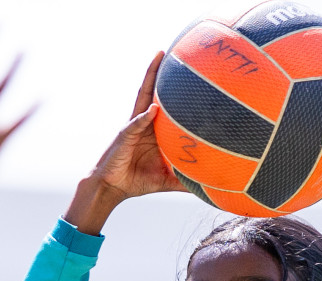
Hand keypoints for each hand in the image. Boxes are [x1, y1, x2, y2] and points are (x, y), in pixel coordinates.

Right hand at [64, 52, 186, 234]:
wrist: (112, 188)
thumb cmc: (137, 181)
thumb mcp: (166, 180)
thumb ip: (184, 181)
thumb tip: (209, 188)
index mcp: (154, 130)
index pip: (165, 104)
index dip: (174, 88)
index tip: (188, 72)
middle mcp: (144, 123)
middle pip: (153, 91)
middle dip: (160, 71)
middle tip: (173, 51)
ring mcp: (134, 126)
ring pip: (143, 96)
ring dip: (150, 77)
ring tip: (159, 57)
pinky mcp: (124, 136)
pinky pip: (135, 124)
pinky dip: (144, 117)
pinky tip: (153, 109)